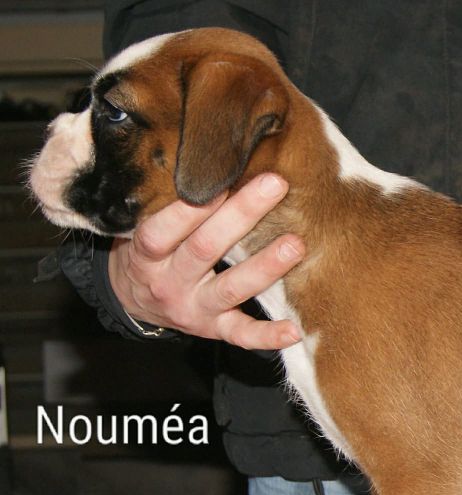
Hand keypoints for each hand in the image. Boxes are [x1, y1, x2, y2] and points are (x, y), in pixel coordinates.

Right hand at [108, 173, 302, 349]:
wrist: (132, 302)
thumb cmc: (149, 252)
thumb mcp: (143, 227)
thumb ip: (169, 203)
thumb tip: (214, 159)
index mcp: (146, 254)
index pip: (161, 229)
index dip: (189, 208)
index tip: (220, 179)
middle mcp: (168, 283)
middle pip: (204, 249)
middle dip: (241, 216)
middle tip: (275, 184)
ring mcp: (193, 309)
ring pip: (231, 288)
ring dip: (264, 267)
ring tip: (296, 245)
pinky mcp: (214, 329)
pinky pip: (241, 335)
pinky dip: (268, 335)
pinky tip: (294, 329)